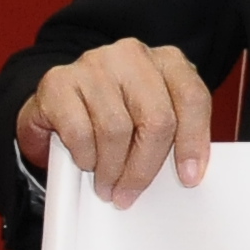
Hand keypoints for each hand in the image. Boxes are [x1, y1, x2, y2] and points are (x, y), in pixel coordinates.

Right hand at [16, 39, 213, 206]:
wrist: (55, 98)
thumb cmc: (112, 109)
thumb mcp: (150, 114)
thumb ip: (172, 133)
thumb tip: (188, 173)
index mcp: (166, 61)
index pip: (192, 98)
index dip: (193, 142)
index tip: (189, 177)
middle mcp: (132, 56)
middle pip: (156, 119)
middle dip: (144, 167)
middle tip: (131, 193)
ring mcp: (95, 64)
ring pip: (116, 129)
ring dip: (111, 168)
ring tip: (108, 185)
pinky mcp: (59, 81)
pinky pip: (80, 132)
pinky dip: (85, 156)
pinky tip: (86, 161)